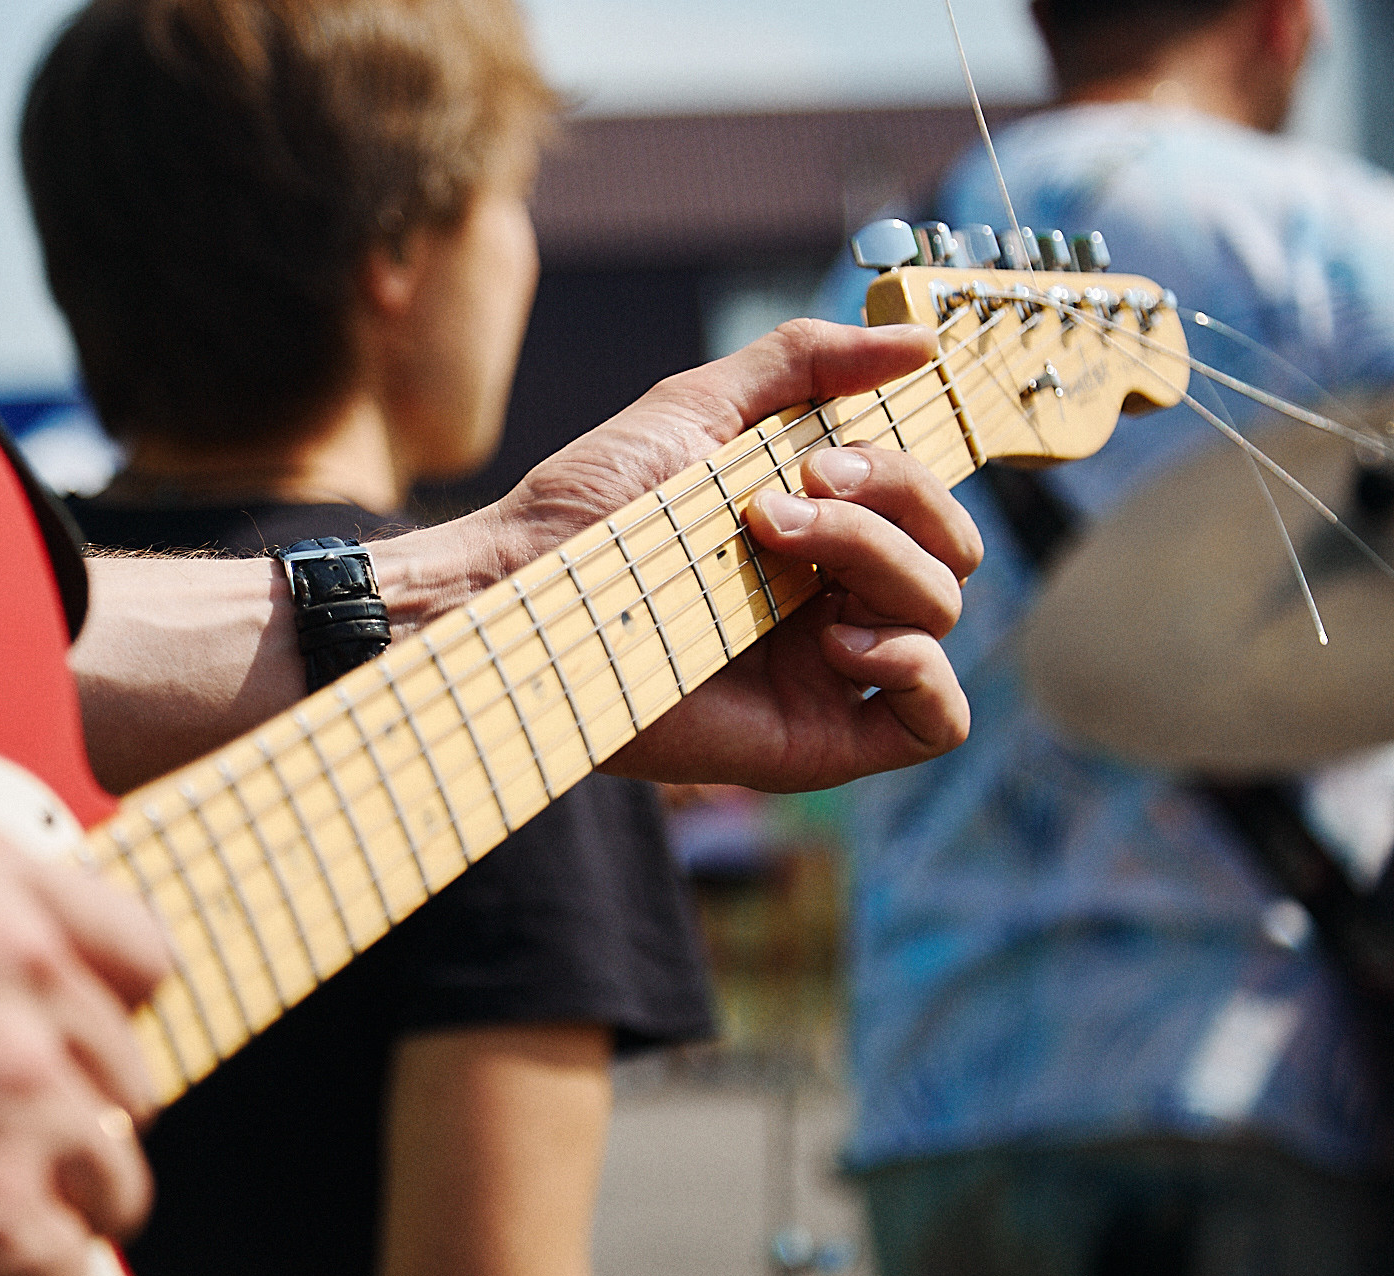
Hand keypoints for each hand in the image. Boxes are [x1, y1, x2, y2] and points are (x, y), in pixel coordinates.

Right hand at [0, 817, 169, 1275]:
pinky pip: (62, 1272)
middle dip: (55, 1124)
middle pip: (124, 1084)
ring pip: (109, 1180)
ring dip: (35, 1205)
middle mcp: (18, 967)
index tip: (61, 1059)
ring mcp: (13, 1086)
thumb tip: (33, 981)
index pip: (142, 962)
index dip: (97, 1024)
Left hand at [477, 319, 981, 789]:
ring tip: (774, 555)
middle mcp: (829, 599)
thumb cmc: (588, 509)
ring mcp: (829, 670)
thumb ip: (804, 363)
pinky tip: (839, 640)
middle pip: (947, 550)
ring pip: (941, 612)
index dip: (903, 470)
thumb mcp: (697, 407)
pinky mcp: (819, 738)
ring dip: (882, 564)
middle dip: (892, 506)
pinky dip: (919, 667)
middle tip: (780, 502)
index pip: (923, 500)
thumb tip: (920, 344)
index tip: (818, 458)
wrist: (522, 595)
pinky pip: (938, 720)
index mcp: (814, 531)